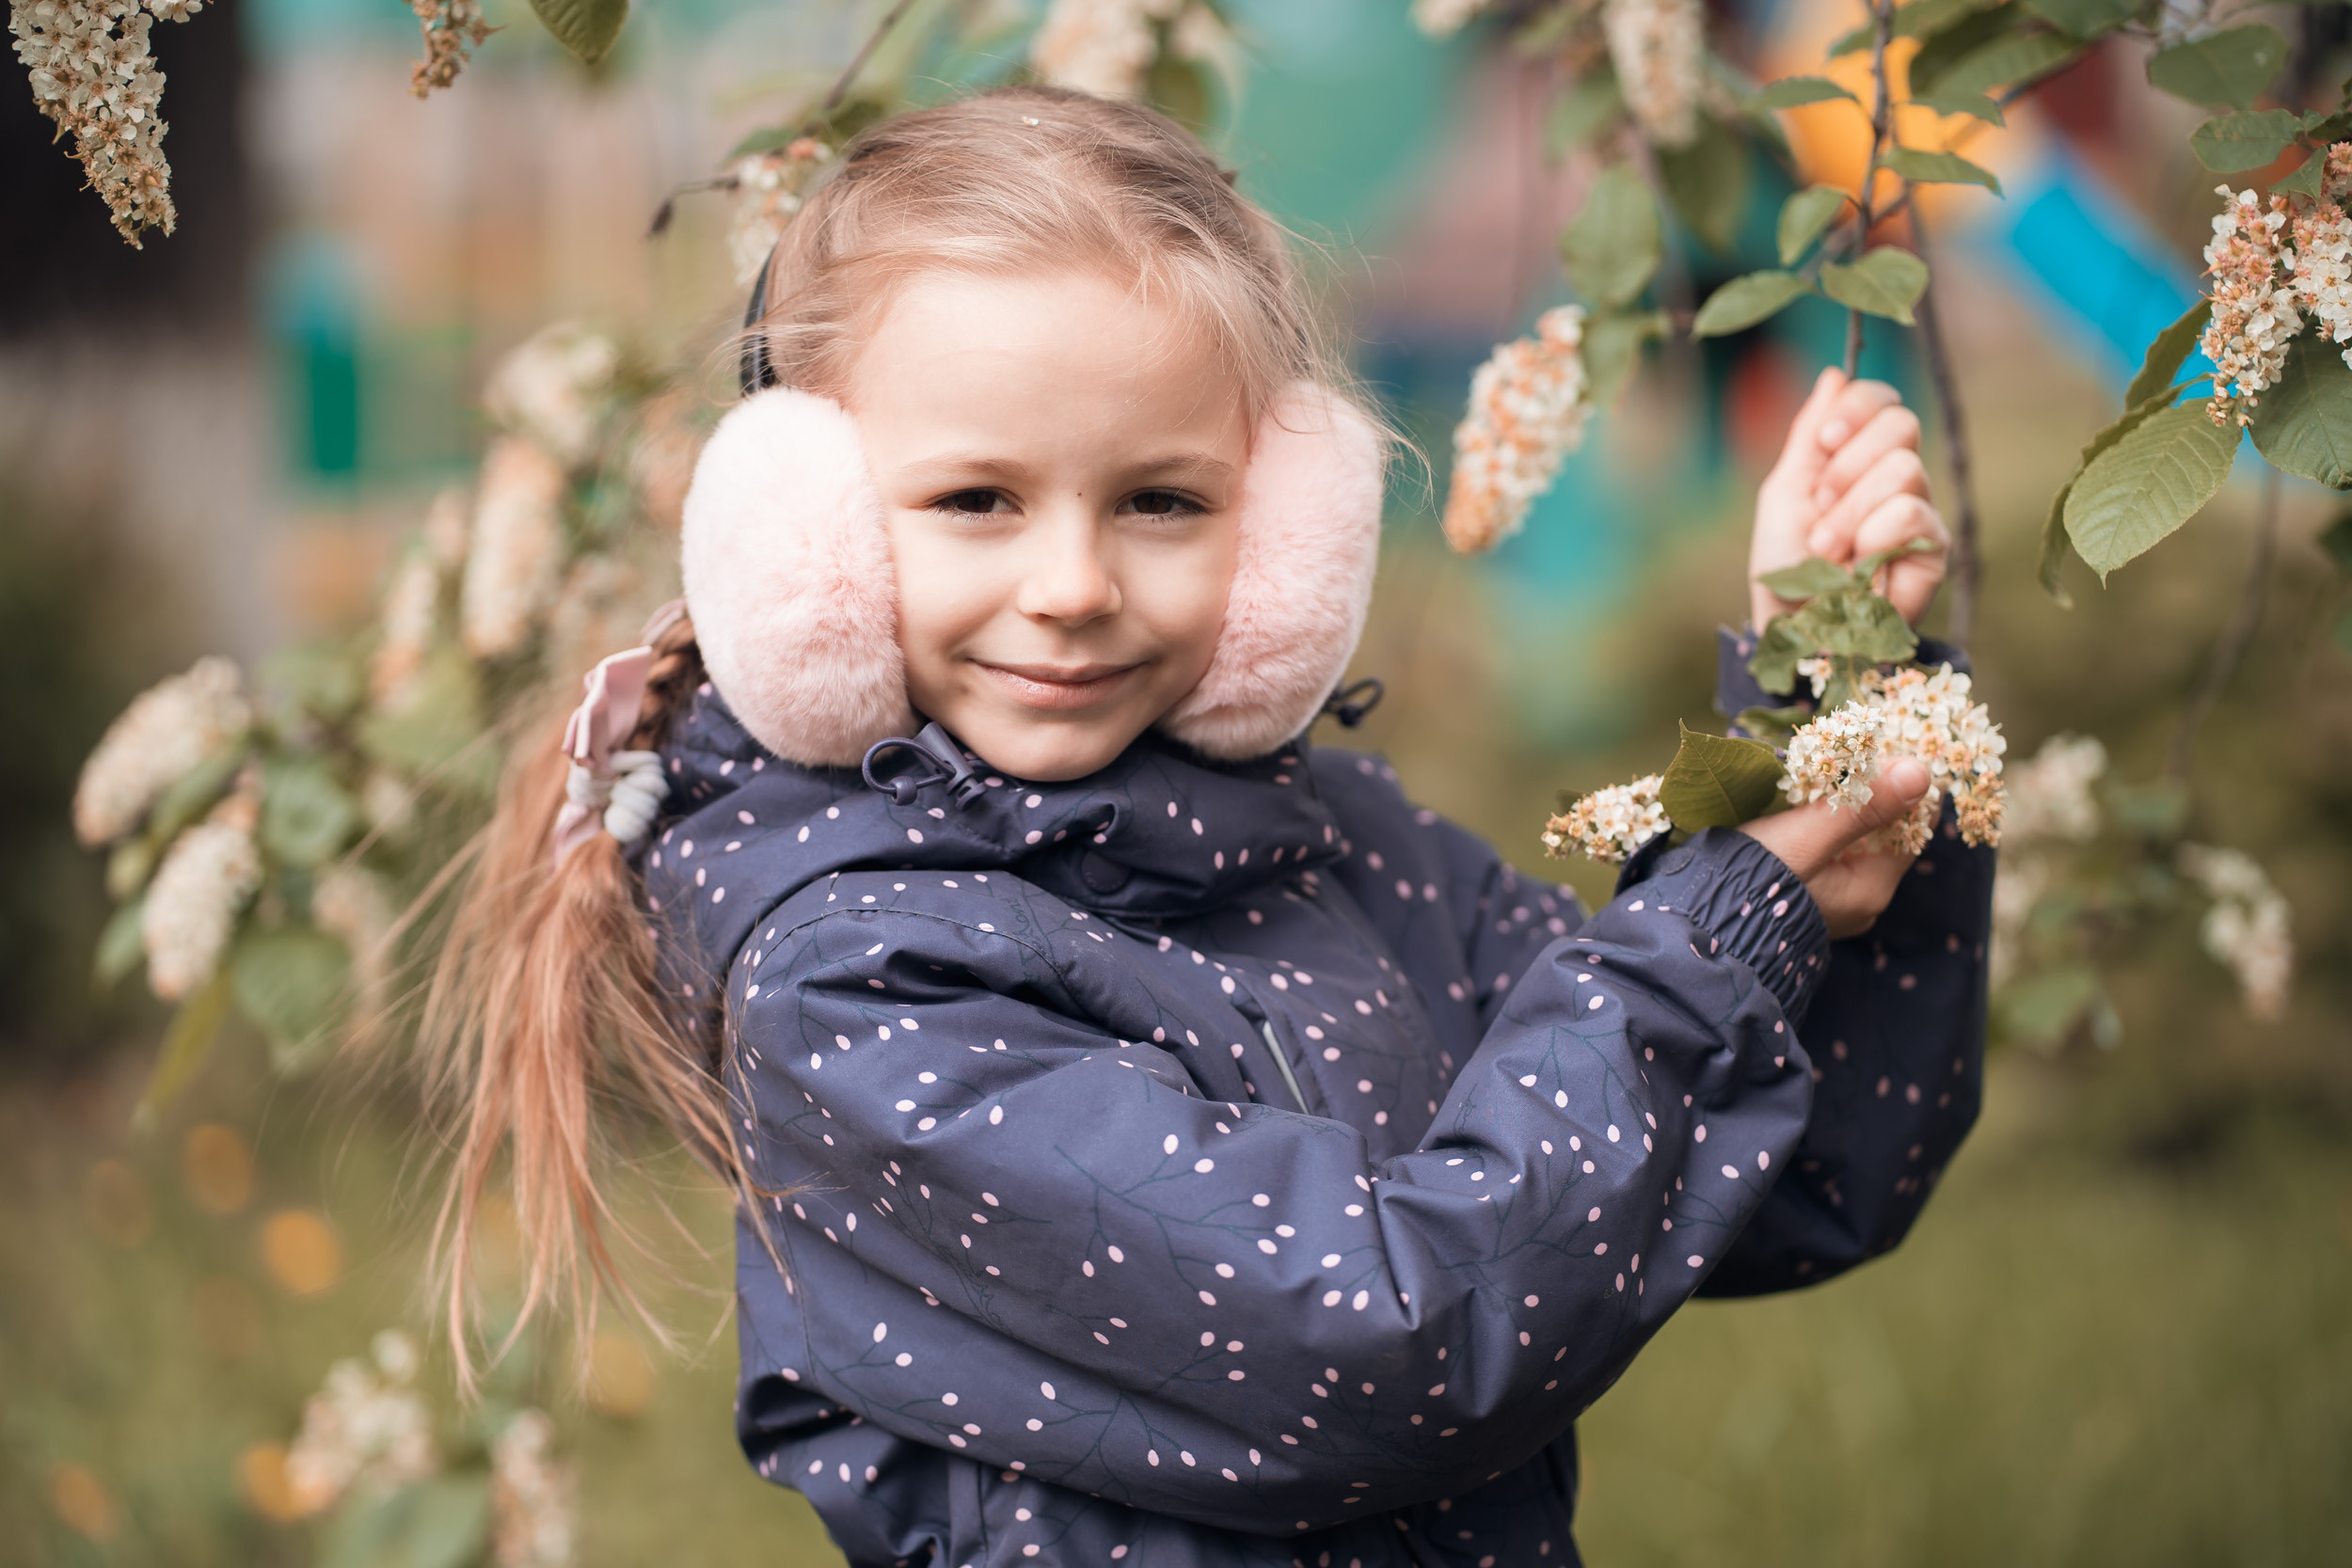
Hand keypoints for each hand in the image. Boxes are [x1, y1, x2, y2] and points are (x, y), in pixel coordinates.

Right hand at [1738, 756, 1929, 938]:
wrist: (1698, 920)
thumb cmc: (1748, 878)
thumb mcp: (1806, 836)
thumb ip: (1862, 805)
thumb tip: (1920, 772)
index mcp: (1872, 888)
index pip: (1915, 824)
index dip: (1906, 782)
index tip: (1890, 742)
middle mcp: (1861, 898)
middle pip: (1886, 830)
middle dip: (1874, 788)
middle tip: (1856, 744)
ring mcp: (1834, 899)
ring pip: (1857, 836)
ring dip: (1848, 800)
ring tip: (1831, 761)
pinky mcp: (1807, 892)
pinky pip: (1831, 847)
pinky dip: (1826, 819)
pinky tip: (1809, 796)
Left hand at [1750, 367, 1948, 632]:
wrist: (1791, 625)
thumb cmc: (1784, 563)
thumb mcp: (1785, 490)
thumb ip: (1808, 434)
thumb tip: (1836, 372)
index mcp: (1859, 456)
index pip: (1884, 401)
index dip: (1858, 407)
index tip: (1823, 440)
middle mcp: (1897, 477)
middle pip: (1902, 424)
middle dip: (1847, 466)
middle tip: (1820, 508)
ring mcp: (1920, 510)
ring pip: (1905, 469)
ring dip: (1851, 512)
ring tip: (1828, 549)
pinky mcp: (1934, 548)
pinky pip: (1913, 513)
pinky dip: (1873, 537)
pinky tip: (1858, 565)